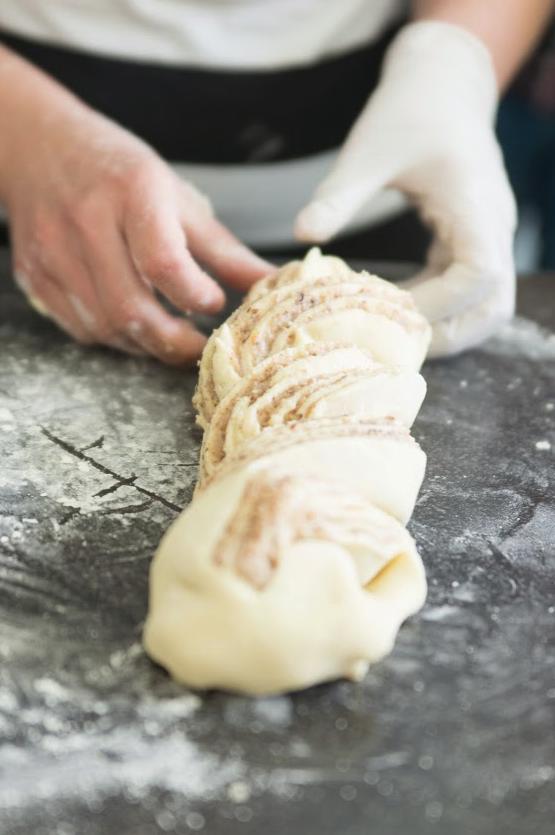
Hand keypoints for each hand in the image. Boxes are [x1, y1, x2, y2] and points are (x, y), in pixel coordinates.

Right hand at [0, 71, 270, 362]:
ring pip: (106, 327)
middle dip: (174, 342)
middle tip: (201, 347)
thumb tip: (272, 286)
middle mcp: (86, 221)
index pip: (163, 262)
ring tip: (171, 335)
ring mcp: (52, 250)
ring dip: (146, 345)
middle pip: (131, 308)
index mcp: (132, 191)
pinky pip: (82, 328)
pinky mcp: (34, 274)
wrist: (41, 146)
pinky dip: (116, 339)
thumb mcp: (178, 197)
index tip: (216, 304)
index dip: (196, 296)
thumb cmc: (119, 172)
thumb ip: (224, 250)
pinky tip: (135, 324)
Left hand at [295, 22, 516, 357]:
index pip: (478, 274)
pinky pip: (469, 290)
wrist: (442, 84)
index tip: (389, 309)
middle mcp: (493, 225)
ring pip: (488, 305)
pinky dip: (439, 308)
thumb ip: (338, 196)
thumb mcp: (367, 151)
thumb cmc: (407, 110)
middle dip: (448, 333)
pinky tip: (395, 305)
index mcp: (475, 203)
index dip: (437, 303)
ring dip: (448, 327)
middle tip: (393, 343)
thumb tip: (301, 237)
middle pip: (493, 306)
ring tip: (394, 332)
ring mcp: (489, 235)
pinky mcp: (475, 238)